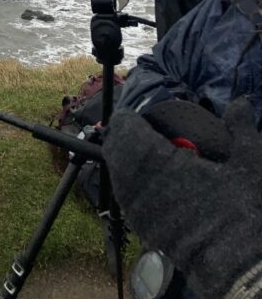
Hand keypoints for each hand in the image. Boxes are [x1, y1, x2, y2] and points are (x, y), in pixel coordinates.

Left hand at [107, 98, 261, 298]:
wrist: (240, 263)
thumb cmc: (244, 211)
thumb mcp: (249, 163)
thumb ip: (241, 128)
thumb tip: (241, 102)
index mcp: (160, 163)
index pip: (127, 132)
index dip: (127, 121)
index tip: (134, 115)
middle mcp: (140, 185)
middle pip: (116, 153)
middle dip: (123, 139)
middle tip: (135, 130)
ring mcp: (139, 209)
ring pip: (119, 176)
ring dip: (125, 161)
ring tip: (140, 153)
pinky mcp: (144, 228)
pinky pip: (127, 198)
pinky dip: (131, 184)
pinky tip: (146, 181)